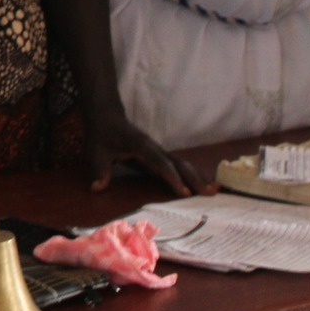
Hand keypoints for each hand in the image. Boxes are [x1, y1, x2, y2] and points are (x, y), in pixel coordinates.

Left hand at [81, 103, 207, 196]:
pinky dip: (189, 176)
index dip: (172, 177)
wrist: (107, 117)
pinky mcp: (157, 156)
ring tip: (213, 190)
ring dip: (196, 177)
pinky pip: (176, 166)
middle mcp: (154, 149)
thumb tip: (97, 188)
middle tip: (210, 193)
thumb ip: (99, 170)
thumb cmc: (102, 135)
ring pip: (181, 164)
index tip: (183, 191)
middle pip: (178, 164)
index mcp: (142, 147)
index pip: (160, 164)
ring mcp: (157, 152)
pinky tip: (200, 185)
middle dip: (194, 178)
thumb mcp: (96, 152)